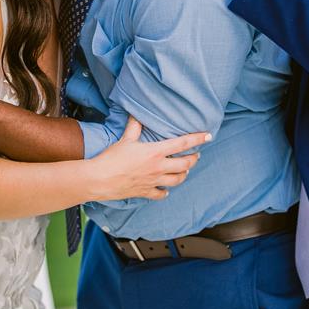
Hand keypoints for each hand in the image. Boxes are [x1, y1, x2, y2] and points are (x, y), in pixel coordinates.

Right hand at [90, 117, 210, 200]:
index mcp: (156, 152)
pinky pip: (161, 194)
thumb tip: (136, 114)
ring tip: (184, 170)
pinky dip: (165, 192)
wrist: (99, 179)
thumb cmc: (111, 158)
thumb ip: (134, 127)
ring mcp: (154, 181)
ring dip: (183, 174)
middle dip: (193, 159)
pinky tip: (165, 189)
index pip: (183, 143)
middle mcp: (159, 167)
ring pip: (178, 180)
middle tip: (195, 155)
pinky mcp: (146, 192)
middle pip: (185, 164)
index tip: (208, 136)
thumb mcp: (125, 139)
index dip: (198, 139)